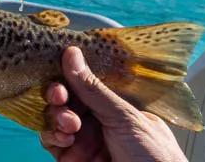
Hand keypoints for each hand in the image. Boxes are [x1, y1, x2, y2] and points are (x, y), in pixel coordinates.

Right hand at [39, 46, 186, 161]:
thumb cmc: (154, 154)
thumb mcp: (124, 117)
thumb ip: (93, 88)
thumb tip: (71, 53)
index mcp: (112, 105)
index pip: (83, 82)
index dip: (68, 75)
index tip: (59, 70)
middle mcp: (95, 119)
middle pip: (64, 98)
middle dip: (58, 95)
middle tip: (60, 97)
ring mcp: (82, 139)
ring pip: (53, 117)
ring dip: (55, 116)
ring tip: (69, 124)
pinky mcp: (71, 158)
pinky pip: (50, 140)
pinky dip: (51, 135)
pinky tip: (64, 137)